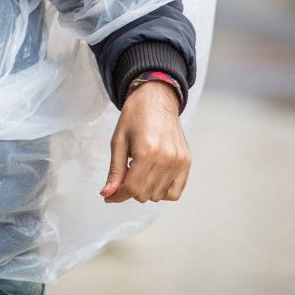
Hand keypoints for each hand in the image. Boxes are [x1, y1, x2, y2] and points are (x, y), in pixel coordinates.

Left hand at [100, 80, 190, 202]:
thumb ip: (115, 170)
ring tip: (141, 168)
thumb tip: (108, 194)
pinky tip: (154, 177)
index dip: (117, 195)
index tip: (109, 195)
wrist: (157, 98)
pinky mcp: (186, 162)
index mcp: (147, 151)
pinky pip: (175, 192)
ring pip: (158, 196)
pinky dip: (163, 191)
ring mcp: (179, 161)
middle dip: (130, 189)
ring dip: (146, 189)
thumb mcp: (118, 141)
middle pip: (144, 195)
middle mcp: (167, 158)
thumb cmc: (135, 116)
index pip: (132, 188)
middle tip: (127, 171)